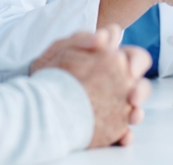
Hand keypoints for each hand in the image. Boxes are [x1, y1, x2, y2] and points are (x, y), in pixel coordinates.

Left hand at [31, 25, 151, 147]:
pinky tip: (123, 137)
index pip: (134, 57)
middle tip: (132, 96)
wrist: (31, 96)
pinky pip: (119, 132)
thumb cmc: (49, 68)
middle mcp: (114, 82)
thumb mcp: (61, 48)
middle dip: (141, 90)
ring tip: (132, 116)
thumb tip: (105, 35)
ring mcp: (111, 105)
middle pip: (139, 84)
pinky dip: (125, 135)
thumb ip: (82, 38)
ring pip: (134, 109)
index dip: (137, 62)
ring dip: (137, 112)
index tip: (129, 70)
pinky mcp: (104, 125)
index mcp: (109, 60)